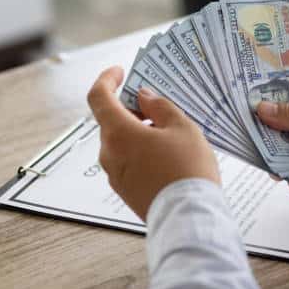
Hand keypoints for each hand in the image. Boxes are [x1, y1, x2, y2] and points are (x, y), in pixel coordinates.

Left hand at [87, 66, 218, 220]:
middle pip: (112, 121)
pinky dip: (141, 151)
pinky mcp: (125, 190)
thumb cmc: (188, 169)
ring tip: (171, 134)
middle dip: (133, 109)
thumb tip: (144, 97)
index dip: (107, 79)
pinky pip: (128, 161)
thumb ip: (160, 107)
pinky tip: (168, 155)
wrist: (189, 216)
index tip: (120, 72)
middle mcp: (109, 154)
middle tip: (161, 107)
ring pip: (122, 142)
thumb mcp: (182, 128)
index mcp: (119, 133)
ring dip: (139, 131)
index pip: (99, 97)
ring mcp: (115, 175)